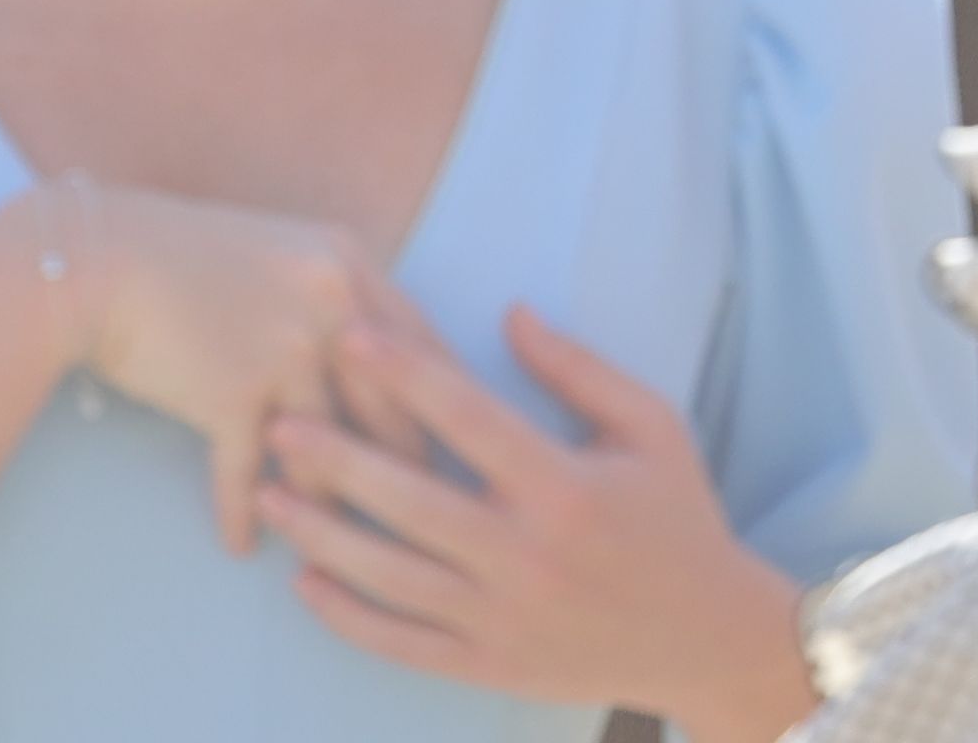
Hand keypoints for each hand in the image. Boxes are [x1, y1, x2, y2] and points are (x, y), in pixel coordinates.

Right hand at [65, 184, 415, 554]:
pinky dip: (244, 515)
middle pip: (394, 412)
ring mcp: (285, 347)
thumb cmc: (182, 255)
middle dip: (404, 475)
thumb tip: (381, 365)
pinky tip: (242, 544)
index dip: (441, 410)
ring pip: (334, 455)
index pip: (424, 350)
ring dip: (328, 508)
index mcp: (348, 263)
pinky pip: (250, 474)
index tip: (453, 456)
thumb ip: (333, 296)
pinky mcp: (234, 391)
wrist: (95, 259)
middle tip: (412, 521)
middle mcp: (331, 302)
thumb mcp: (278, 252)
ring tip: (329, 544)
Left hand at [259, 308, 813, 742]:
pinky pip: (405, 645)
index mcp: (567, 487)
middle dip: (337, 460)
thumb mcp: (651, 427)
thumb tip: (508, 312)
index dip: (404, 372)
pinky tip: (304, 585)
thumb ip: (577, 369)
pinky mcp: (492, 666)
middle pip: (412, 502)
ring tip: (267, 493)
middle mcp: (529, 556)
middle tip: (277, 421)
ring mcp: (506, 619)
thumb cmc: (678, 517)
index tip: (348, 335)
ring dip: (322, 536)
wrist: (710, 638)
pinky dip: (349, 619)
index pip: (469, 419)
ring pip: (393, 578)